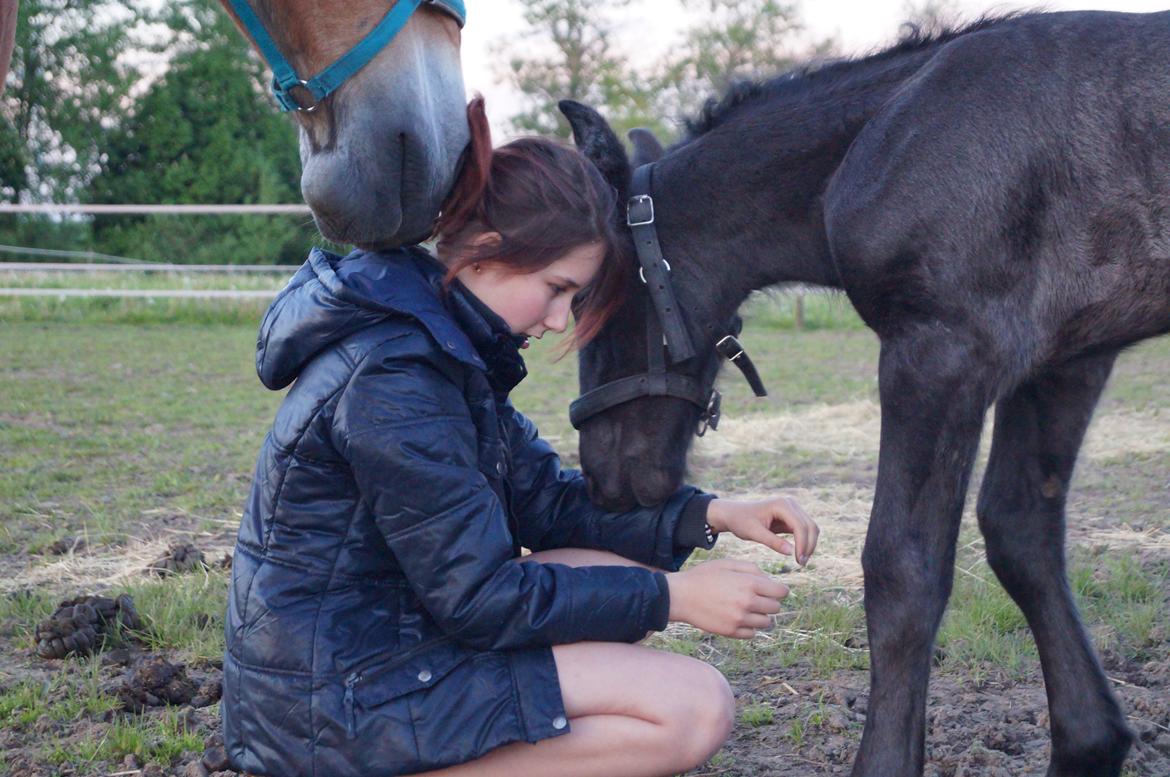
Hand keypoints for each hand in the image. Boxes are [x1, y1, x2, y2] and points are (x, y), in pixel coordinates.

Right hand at [666, 559, 787, 638]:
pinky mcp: (731, 631)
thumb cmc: (704, 576)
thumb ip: (752, 569)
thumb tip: (769, 581)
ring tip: (746, 608)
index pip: (781, 592)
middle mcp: (748, 602)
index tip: (772, 590)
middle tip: (756, 598)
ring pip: (766, 622)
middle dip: (769, 602)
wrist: (681, 596)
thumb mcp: (728, 564)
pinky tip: (738, 618)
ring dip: (760, 615)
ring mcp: (740, 619)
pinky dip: (749, 627)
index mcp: (750, 583)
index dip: (778, 590)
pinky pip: (752, 633)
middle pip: (775, 608)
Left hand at [706, 496, 818, 565]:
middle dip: (809, 546)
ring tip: (801, 562)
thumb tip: (791, 552)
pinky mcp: (792, 516)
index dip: (802, 544)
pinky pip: (805, 530)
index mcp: (781, 504)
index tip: (799, 561)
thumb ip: (772, 542)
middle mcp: (790, 504)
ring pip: (811, 528)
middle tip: (801, 564)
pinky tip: (799, 555)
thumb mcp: (753, 533)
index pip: (800, 525)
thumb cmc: (740, 521)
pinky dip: (805, 542)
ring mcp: (792, 509)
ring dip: (809, 545)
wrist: (734, 514)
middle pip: (810, 526)